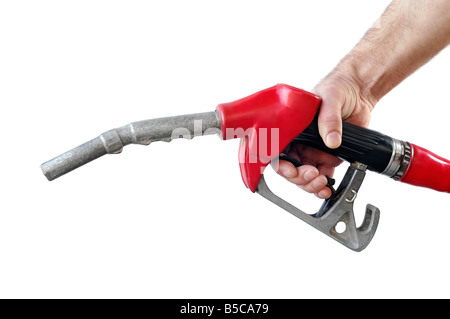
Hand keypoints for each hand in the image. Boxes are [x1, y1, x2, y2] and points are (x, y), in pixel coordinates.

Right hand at [273, 71, 375, 198]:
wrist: (359, 91)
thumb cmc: (338, 87)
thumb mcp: (331, 98)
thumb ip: (329, 119)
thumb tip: (332, 141)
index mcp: (292, 128)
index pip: (278, 151)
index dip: (281, 165)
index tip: (291, 170)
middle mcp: (300, 142)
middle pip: (291, 169)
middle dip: (299, 177)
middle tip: (312, 175)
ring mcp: (314, 151)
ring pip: (305, 176)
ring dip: (311, 184)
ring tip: (322, 182)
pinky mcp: (329, 157)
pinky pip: (323, 175)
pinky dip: (324, 185)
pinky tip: (328, 187)